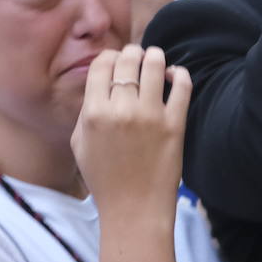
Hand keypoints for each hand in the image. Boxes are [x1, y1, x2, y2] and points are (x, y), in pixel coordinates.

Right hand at [71, 45, 191, 224]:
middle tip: (136, 57)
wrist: (133, 209)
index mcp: (93, 113)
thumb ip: (86, 111)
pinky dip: (180, 74)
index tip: (114, 61)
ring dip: (155, 56)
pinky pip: (182, 86)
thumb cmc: (104, 179)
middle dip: (131, 53)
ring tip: (156, 60)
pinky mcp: (175, 124)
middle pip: (127, 60)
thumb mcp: (79, 144)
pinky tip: (175, 76)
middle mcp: (121, 110)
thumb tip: (100, 84)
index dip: (108, 57)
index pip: (101, 66)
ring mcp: (150, 116)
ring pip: (155, 65)